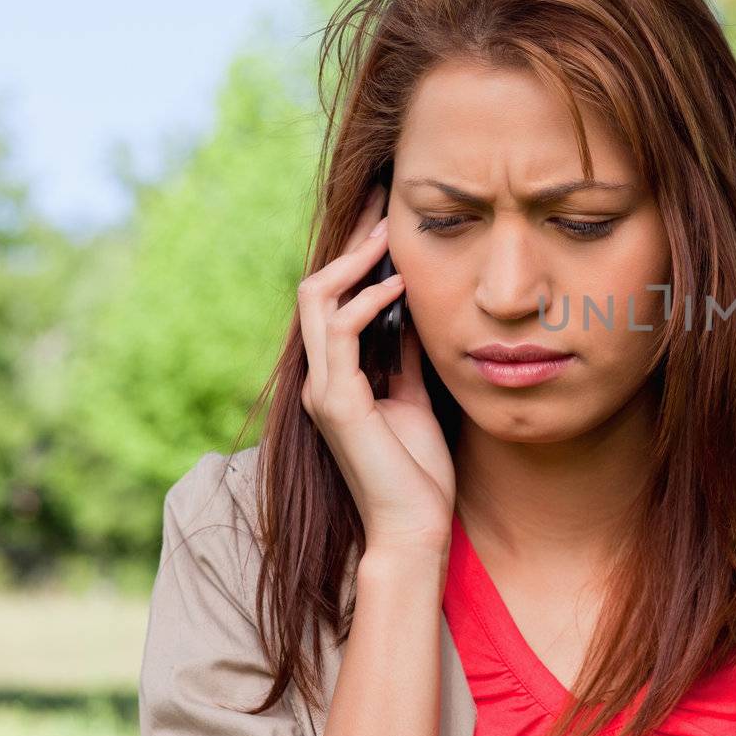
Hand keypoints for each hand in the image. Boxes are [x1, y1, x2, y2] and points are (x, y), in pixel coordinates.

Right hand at [297, 184, 454, 554]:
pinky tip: (400, 284)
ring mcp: (323, 389)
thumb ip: (407, 358)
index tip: (388, 221)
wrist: (414, 528)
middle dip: (351, 244)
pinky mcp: (337, 402)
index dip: (356, 257)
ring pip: (318, 300)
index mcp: (337, 376)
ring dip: (356, 261)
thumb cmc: (418, 472)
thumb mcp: (416, 397)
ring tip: (391, 235)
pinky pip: (341, 332)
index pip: (333, 300)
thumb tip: (416, 313)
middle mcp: (321, 378)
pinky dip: (368, 301)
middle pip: (317, 288)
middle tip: (385, 207)